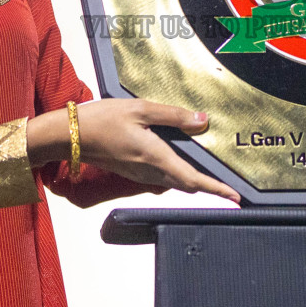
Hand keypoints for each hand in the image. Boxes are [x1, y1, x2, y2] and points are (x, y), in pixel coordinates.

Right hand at [31, 99, 239, 202]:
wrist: (70, 136)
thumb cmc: (102, 119)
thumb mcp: (140, 109)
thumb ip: (173, 115)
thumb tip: (202, 121)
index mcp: (155, 157)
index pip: (192, 179)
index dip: (216, 189)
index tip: (235, 196)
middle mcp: (149, 172)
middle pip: (186, 184)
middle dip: (207, 186)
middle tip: (228, 185)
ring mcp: (139, 174)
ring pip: (173, 182)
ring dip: (192, 180)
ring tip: (210, 174)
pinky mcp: (132, 172)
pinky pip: (160, 178)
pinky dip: (176, 174)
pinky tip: (179, 161)